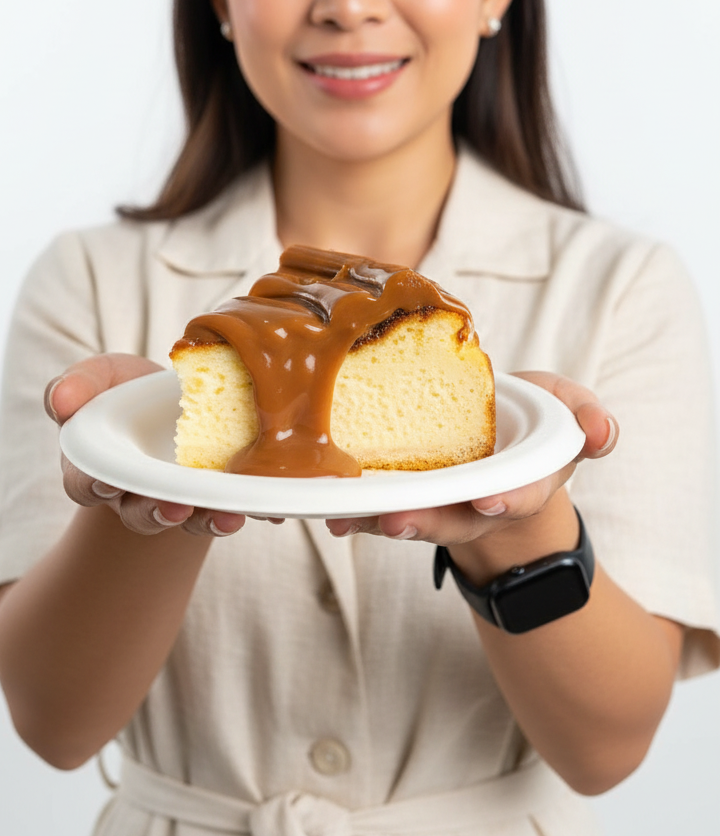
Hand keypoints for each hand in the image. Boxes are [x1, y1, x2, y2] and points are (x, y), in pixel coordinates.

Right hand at [45, 353, 261, 537]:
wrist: (176, 395)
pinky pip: (230, 508)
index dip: (94, 486)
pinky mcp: (217, 493)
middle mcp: (136, 491)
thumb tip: (60, 401)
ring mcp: (179, 496)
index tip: (107, 482)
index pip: (86, 483)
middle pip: (139, 512)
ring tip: (227, 517)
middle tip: (175, 509)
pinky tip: (269, 511)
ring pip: (187, 518)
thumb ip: (77, 385)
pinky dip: (250, 510)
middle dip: (156, 513)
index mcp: (98, 466)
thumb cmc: (126, 389)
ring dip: (205, 520)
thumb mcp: (100, 377)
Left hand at [325, 371, 617, 555]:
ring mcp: (439, 502)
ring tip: (346, 517)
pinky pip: (377, 506)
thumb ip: (588, 419)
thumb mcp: (567, 411)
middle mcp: (476, 502)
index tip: (487, 501)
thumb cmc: (533, 421)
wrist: (495, 435)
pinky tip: (329, 509)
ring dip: (377, 521)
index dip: (505, 501)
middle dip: (424, 522)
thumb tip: (604, 432)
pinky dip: (354, 510)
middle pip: (452, 520)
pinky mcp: (404, 492)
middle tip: (395, 520)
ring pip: (409, 517)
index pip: (517, 496)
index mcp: (521, 483)